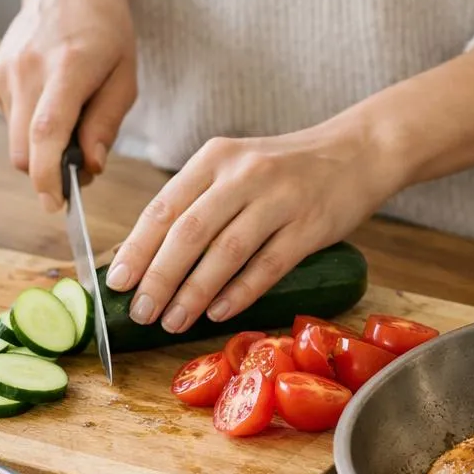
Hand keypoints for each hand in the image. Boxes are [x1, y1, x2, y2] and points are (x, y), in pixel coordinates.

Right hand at [0, 0, 135, 212]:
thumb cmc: (105, 29)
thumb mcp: (125, 76)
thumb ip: (106, 124)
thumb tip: (89, 167)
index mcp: (67, 67)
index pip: (46, 132)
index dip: (47, 175)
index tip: (55, 204)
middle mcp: (27, 69)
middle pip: (24, 150)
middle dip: (48, 172)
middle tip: (80, 166)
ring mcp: (3, 71)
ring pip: (15, 141)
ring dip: (41, 147)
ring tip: (70, 117)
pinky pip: (10, 121)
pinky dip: (30, 126)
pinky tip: (49, 97)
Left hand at [105, 123, 400, 332]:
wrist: (357, 151)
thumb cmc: (286, 169)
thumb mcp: (236, 167)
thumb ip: (198, 202)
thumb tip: (148, 258)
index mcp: (216, 158)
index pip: (165, 206)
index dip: (137, 247)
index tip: (116, 283)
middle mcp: (244, 174)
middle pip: (189, 230)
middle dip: (159, 276)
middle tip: (140, 312)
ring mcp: (280, 199)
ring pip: (226, 251)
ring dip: (194, 292)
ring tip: (172, 321)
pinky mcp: (310, 225)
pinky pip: (268, 264)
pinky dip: (240, 292)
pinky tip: (218, 313)